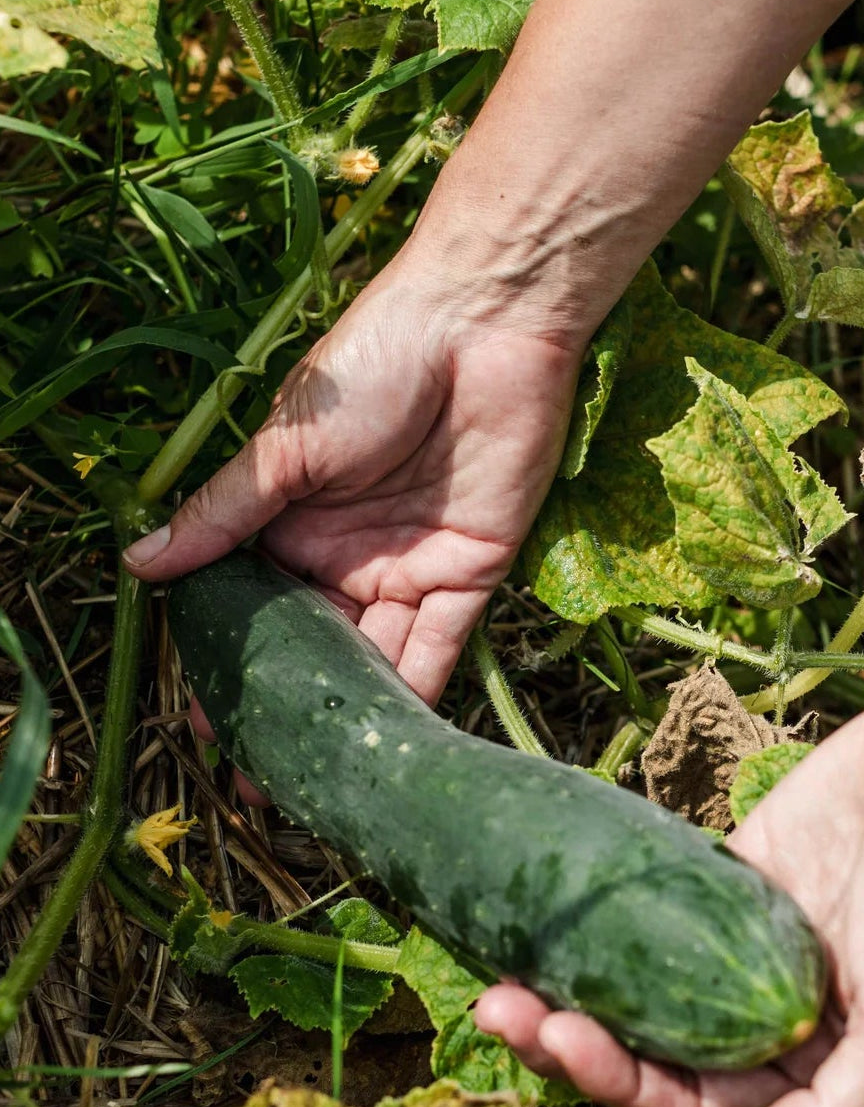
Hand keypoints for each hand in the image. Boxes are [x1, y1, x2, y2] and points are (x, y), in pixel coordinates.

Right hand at [123, 253, 584, 789]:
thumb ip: (223, 515)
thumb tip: (138, 564)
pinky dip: (417, 693)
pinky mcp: (474, 572)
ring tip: (315, 780)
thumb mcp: (283, 448)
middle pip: (316, 645)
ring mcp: (412, 566)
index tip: (204, 722)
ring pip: (376, 659)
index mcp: (295, 520)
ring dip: (350, 716)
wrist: (483, 326)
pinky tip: (389, 743)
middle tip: (256, 776)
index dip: (232, 664)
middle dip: (289, 708)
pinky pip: (442, 646)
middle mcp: (350, 553)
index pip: (256, 607)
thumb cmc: (372, 367)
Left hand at [475, 677, 863, 1106]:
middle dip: (577, 1041)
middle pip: (656, 1050)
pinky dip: (606, 917)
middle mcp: (775, 1019)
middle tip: (501, 1010)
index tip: (562, 1039)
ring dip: (576, 984)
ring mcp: (745, 945)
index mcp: (816, 1069)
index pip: (699, 1103)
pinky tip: (548, 914)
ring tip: (505, 970)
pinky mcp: (734, 874)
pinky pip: (657, 907)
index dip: (624, 1084)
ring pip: (644, 984)